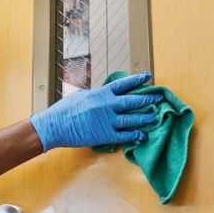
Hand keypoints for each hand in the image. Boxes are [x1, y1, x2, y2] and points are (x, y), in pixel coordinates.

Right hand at [28, 72, 161, 151]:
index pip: (123, 84)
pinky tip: (143, 134)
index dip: (137, 80)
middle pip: (133, 101)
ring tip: (155, 116)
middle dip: (148, 99)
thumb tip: (103, 94)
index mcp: (101, 94)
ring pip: (133, 119)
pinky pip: (125, 135)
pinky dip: (135, 135)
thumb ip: (95, 95)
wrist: (54, 126)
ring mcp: (107, 121)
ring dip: (145, 117)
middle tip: (158, 98)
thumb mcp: (80, 96)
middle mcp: (107, 105)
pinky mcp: (105, 135)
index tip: (148, 76)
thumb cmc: (64, 111)